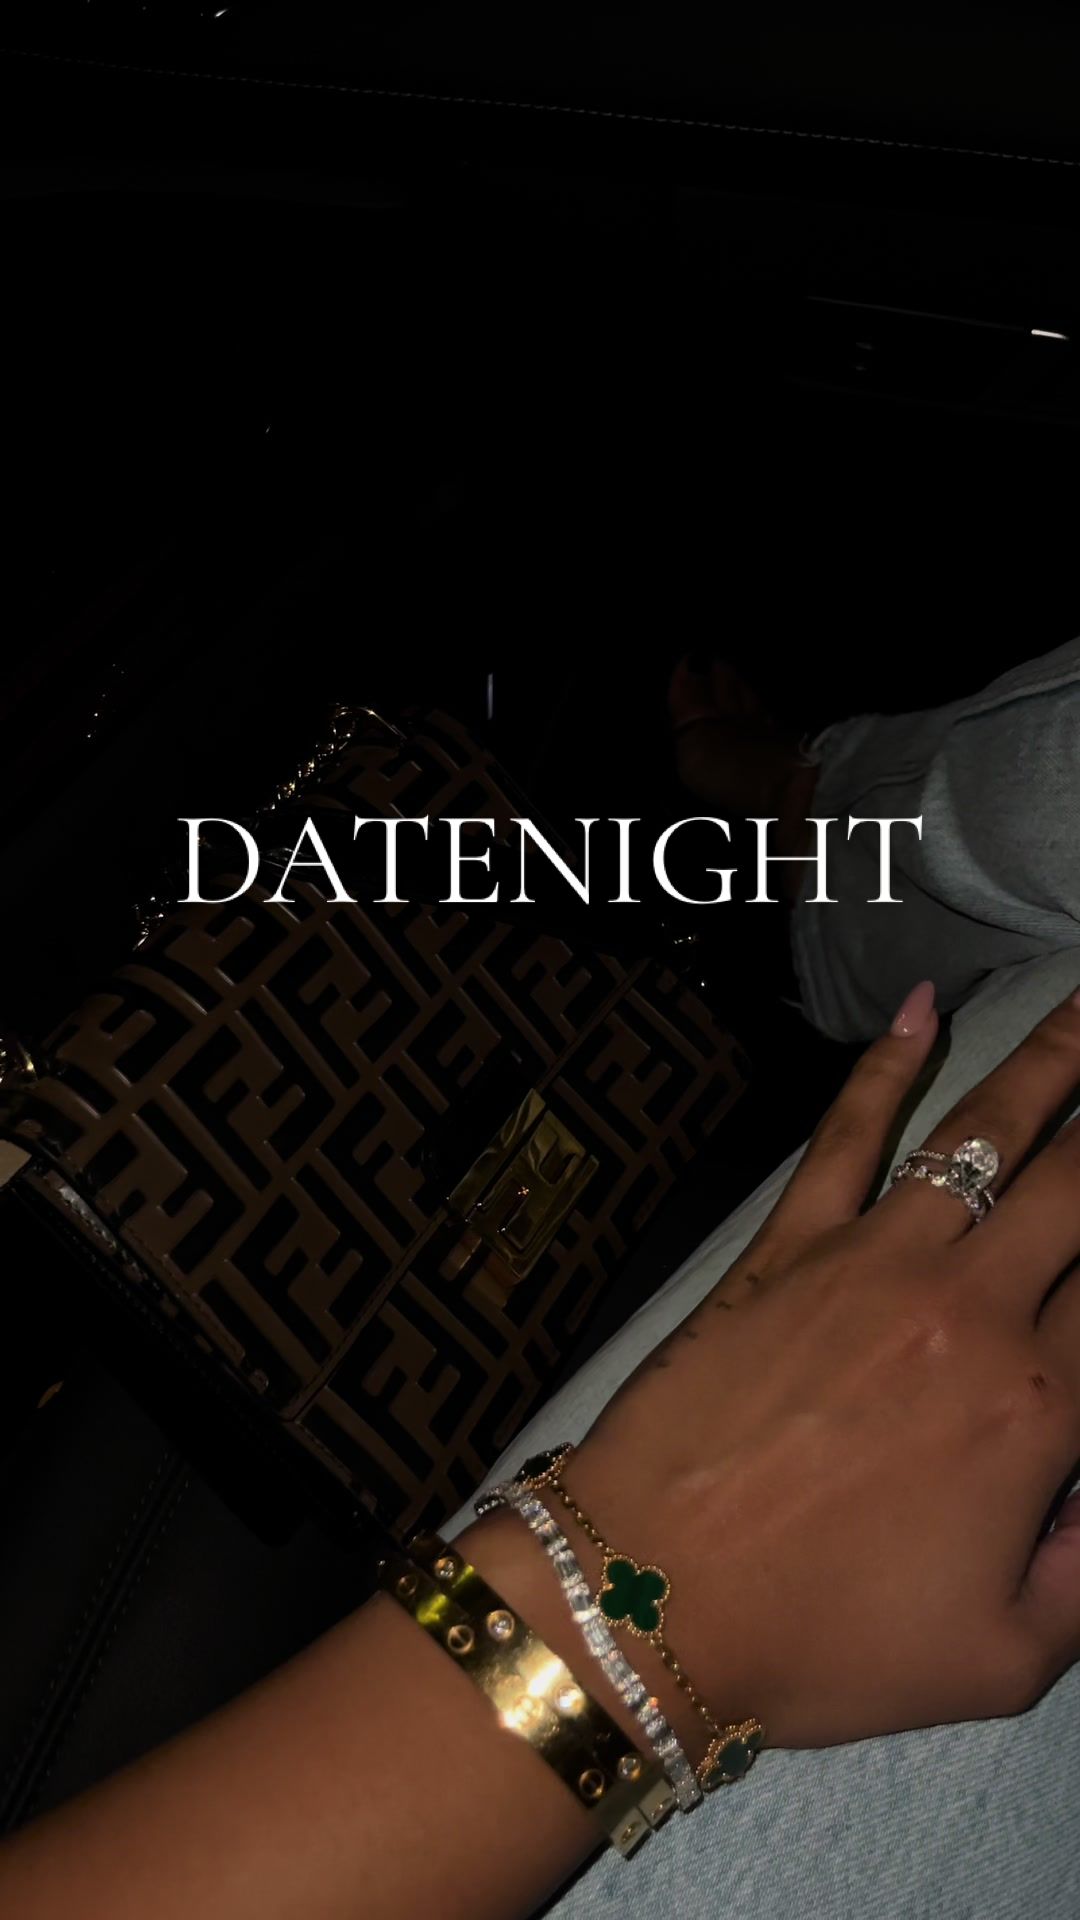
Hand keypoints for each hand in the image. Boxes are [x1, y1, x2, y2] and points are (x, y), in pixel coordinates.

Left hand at [565, 979, 1079, 1751]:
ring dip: (1055, 1058)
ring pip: (986, 1131)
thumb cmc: (822, 1638)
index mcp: (1039, 1411)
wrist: (648, 1598)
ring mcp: (872, 1261)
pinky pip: (847, 1133)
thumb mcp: (1004, 1656)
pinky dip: (886, 1062)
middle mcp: (971, 1310)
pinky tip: (921, 1009)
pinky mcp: (787, 1245)